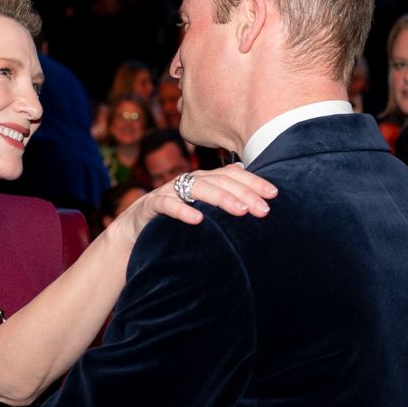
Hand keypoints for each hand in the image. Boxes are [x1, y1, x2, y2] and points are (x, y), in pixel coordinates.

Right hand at [108, 164, 277, 245]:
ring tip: (240, 211)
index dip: (253, 183)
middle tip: (263, 209)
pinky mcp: (151, 205)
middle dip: (244, 193)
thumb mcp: (200, 208)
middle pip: (219, 180)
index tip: (274, 194)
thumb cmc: (173, 220)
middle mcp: (188, 181)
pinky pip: (167, 205)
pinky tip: (197, 219)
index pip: (232, 176)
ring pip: (197, 188)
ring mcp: (169, 191)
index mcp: (203, 180)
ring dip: (220, 198)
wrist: (133, 230)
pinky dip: (182, 210)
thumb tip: (246, 180)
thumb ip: (220, 195)